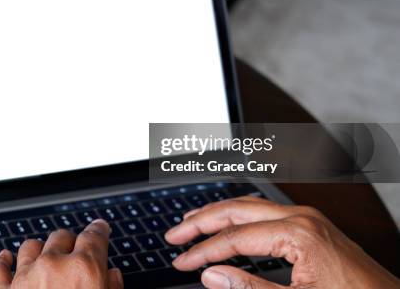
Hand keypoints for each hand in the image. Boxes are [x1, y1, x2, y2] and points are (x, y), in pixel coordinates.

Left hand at [0, 219, 122, 287]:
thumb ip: (111, 287)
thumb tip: (112, 276)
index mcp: (84, 270)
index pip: (95, 236)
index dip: (99, 230)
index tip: (100, 228)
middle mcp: (54, 267)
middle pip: (62, 236)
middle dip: (70, 243)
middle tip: (75, 252)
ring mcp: (25, 278)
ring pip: (31, 247)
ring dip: (40, 250)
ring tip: (45, 256)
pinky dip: (2, 262)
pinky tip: (5, 257)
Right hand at [164, 195, 399, 288]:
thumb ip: (250, 288)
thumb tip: (211, 275)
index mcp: (297, 232)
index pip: (235, 237)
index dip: (203, 251)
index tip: (182, 262)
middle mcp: (301, 216)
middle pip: (237, 209)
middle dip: (202, 221)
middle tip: (174, 234)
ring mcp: (308, 218)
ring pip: (250, 206)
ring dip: (218, 214)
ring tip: (191, 222)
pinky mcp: (312, 226)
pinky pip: (266, 213)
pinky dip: (239, 218)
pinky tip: (229, 224)